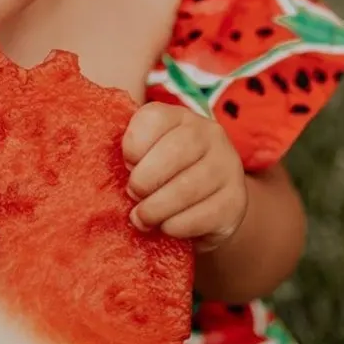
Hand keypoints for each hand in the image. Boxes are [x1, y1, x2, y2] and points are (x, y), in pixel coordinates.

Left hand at [122, 102, 247, 250]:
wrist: (208, 204)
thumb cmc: (164, 176)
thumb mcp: (147, 155)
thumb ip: (130, 152)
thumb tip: (107, 162)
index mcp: (179, 116)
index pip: (155, 117)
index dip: (134, 143)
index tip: (125, 163)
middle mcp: (210, 134)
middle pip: (177, 149)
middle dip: (146, 178)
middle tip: (132, 194)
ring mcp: (228, 166)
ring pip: (190, 186)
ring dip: (157, 207)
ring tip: (141, 217)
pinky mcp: (236, 201)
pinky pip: (204, 215)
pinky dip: (177, 225)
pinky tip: (166, 227)